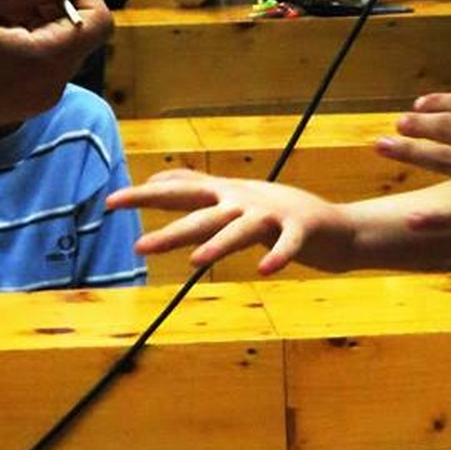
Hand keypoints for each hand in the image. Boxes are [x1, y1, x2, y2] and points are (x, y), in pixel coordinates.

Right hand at [0, 0, 110, 153]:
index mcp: (46, 61)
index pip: (99, 20)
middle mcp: (51, 87)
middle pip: (79, 33)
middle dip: (54, 2)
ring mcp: (36, 101)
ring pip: (58, 48)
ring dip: (37, 20)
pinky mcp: (19, 106)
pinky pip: (40, 66)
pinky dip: (25, 42)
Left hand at [107, 170, 355, 274]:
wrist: (339, 227)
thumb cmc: (282, 214)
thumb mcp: (238, 197)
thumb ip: (200, 187)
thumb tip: (158, 179)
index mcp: (229, 194)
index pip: (181, 191)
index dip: (146, 196)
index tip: (111, 202)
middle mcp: (247, 200)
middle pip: (203, 215)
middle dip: (171, 229)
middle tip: (138, 246)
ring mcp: (276, 214)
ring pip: (241, 229)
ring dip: (219, 244)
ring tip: (196, 261)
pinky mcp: (303, 231)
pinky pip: (288, 245)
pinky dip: (278, 255)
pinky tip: (265, 270)